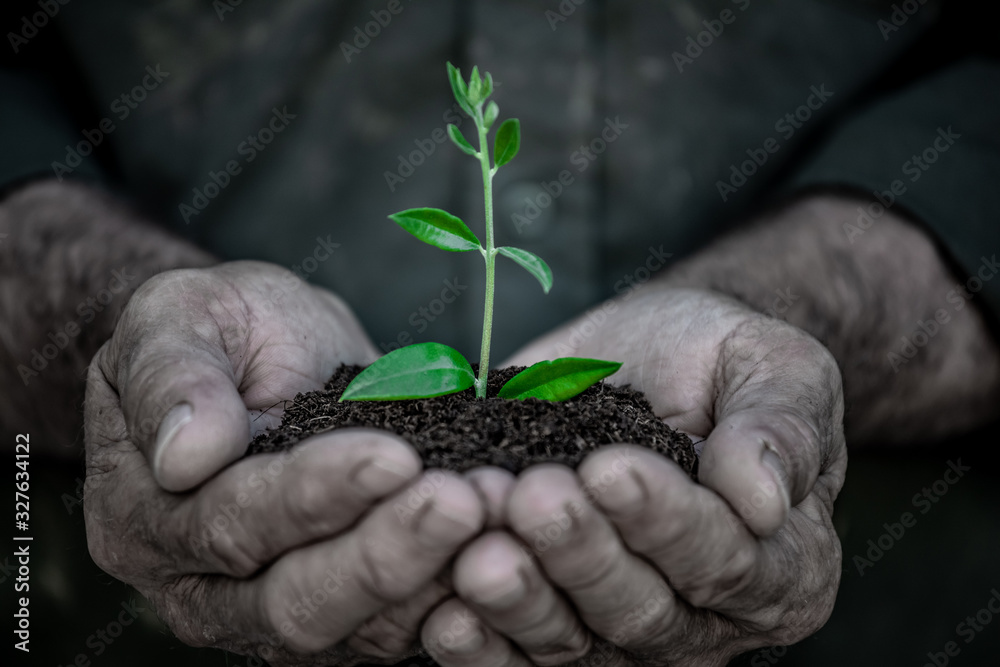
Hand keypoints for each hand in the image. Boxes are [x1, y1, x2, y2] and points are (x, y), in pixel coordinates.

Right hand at [83, 261, 485, 664]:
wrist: (264, 356)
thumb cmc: (218, 329)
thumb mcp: (178, 317)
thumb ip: (172, 376)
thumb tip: (186, 455)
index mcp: (147, 518)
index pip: (230, 522)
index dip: (313, 494)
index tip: (392, 454)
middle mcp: (205, 588)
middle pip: (296, 603)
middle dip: (385, 555)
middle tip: (463, 501)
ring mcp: (276, 612)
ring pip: (358, 630)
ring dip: (435, 575)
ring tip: (498, 510)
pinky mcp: (346, 614)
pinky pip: (402, 624)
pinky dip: (457, 589)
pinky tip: (505, 539)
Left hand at [421, 287, 846, 665]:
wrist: (652, 352)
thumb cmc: (722, 359)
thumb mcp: (775, 368)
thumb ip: (780, 427)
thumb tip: (763, 499)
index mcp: (782, 565)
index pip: (727, 558)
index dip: (665, 520)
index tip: (608, 468)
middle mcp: (704, 614)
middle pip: (643, 611)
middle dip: (581, 556)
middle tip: (531, 500)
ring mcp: (624, 626)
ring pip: (574, 641)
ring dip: (522, 600)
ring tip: (477, 553)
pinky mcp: (556, 616)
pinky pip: (519, 651)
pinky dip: (482, 640)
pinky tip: (443, 615)